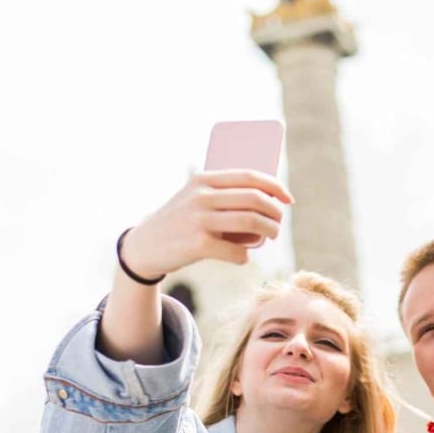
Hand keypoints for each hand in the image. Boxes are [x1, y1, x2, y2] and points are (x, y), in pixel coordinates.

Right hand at [119, 170, 292, 277]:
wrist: (145, 246)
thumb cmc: (181, 222)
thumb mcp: (196, 199)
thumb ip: (225, 195)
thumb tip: (269, 200)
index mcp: (204, 179)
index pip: (250, 176)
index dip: (275, 187)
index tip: (288, 200)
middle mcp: (202, 196)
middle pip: (255, 200)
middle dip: (275, 213)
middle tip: (277, 224)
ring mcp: (200, 220)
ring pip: (251, 223)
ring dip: (268, 232)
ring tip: (269, 237)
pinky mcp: (198, 244)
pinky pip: (238, 251)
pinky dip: (245, 255)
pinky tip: (241, 256)